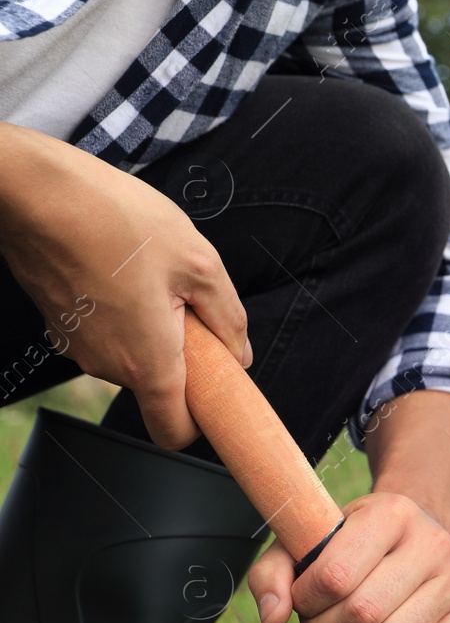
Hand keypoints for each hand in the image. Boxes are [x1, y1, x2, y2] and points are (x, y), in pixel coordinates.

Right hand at [0, 123, 248, 447]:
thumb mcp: (199, 262)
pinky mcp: (60, 323)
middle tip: (186, 299)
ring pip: (132, 354)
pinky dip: (124, 312)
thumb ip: (229, 318)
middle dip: (183, 353)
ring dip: (153, 326)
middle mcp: (106, 365)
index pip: (174, 431)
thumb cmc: (115, 220)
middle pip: (159, 385)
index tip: (218, 393)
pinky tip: (122, 267)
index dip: (201, 421)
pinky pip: (106, 332)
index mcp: (146, 362)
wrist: (36, 191)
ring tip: (151, 274)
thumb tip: (240, 353)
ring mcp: (78, 346)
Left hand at [248, 492, 449, 622]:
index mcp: (392, 513)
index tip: (303, 599)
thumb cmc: (351, 543)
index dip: (305, 601)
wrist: (412, 535)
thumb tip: (273, 620)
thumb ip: (274, 574)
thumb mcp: (308, 541)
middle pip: (364, 613)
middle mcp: (433, 542)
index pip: (335, 576)